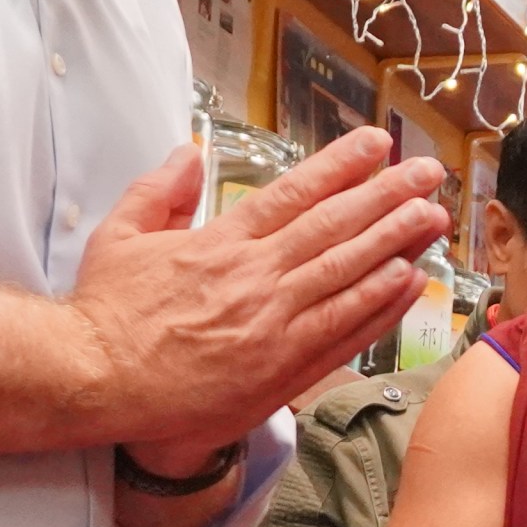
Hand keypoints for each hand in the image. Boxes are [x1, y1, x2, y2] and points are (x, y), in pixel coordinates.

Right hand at [72, 129, 449, 454]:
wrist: (93, 382)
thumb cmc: (104, 313)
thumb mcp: (118, 236)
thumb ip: (158, 191)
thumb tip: (187, 150)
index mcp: (222, 242)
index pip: (295, 194)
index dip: (343, 166)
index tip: (379, 144)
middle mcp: (256, 278)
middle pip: (335, 228)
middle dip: (388, 196)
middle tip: (429, 174)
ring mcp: (273, 325)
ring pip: (348, 276)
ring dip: (396, 244)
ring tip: (433, 219)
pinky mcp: (280, 369)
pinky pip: (342, 332)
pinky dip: (379, 307)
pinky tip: (409, 283)